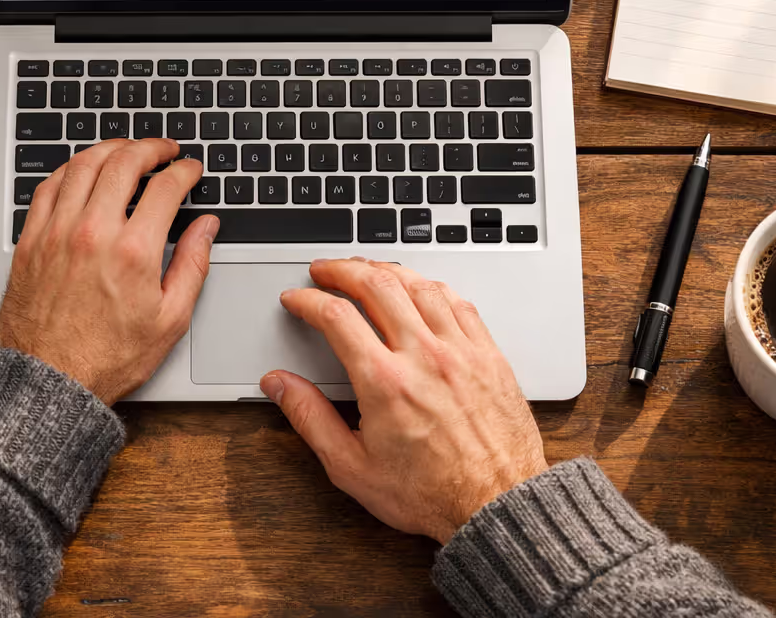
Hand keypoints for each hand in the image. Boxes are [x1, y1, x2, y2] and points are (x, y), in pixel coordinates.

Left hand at [0, 139, 218, 404]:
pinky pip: (49, 186)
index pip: (165, 187)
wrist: (50, 382)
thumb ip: (194, 265)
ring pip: (84, 165)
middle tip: (164, 150)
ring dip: (111, 149)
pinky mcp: (31, 240)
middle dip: (150, 148)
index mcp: (133, 251)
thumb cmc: (108, 358)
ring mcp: (57, 232)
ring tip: (127, 151)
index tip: (190, 169)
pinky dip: (71, 169)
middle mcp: (93, 232)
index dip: (184, 170)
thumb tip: (207, 228)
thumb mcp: (170, 320)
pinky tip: (84, 170)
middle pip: (124, 162)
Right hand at [261, 258, 547, 543]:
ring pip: (419, 285)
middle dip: (343, 270)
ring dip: (387, 270)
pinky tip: (420, 288)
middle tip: (325, 270)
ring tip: (367, 270)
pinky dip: (431, 286)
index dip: (308, 300)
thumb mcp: (352, 467)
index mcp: (385, 382)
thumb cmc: (430, 494)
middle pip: (377, 285)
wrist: (496, 506)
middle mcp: (424, 356)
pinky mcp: (488, 355)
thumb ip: (310, 418)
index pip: (336, 316)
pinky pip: (458, 302)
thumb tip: (279, 385)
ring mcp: (460, 351)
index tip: (297, 299)